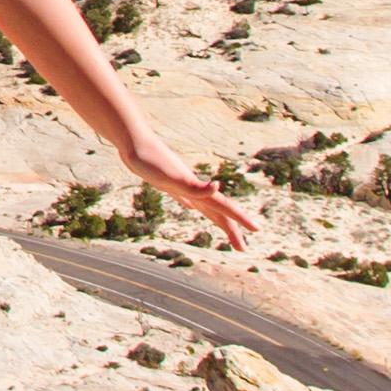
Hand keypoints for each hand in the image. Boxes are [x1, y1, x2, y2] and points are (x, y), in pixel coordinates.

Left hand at [123, 143, 257, 248]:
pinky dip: (191, 202)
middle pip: (218, 212)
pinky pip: (185, 197)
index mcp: (196, 189)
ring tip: (224, 228)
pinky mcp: (167, 182)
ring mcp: (180, 184)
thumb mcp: (170, 178)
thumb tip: (217, 186)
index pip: (224, 208)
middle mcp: (192, 187)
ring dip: (216, 218)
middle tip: (243, 248)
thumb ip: (194, 186)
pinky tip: (190, 205)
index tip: (257, 230)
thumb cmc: (149, 159)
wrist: (132, 141)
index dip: (240, 221)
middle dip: (231, 230)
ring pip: (204, 205)